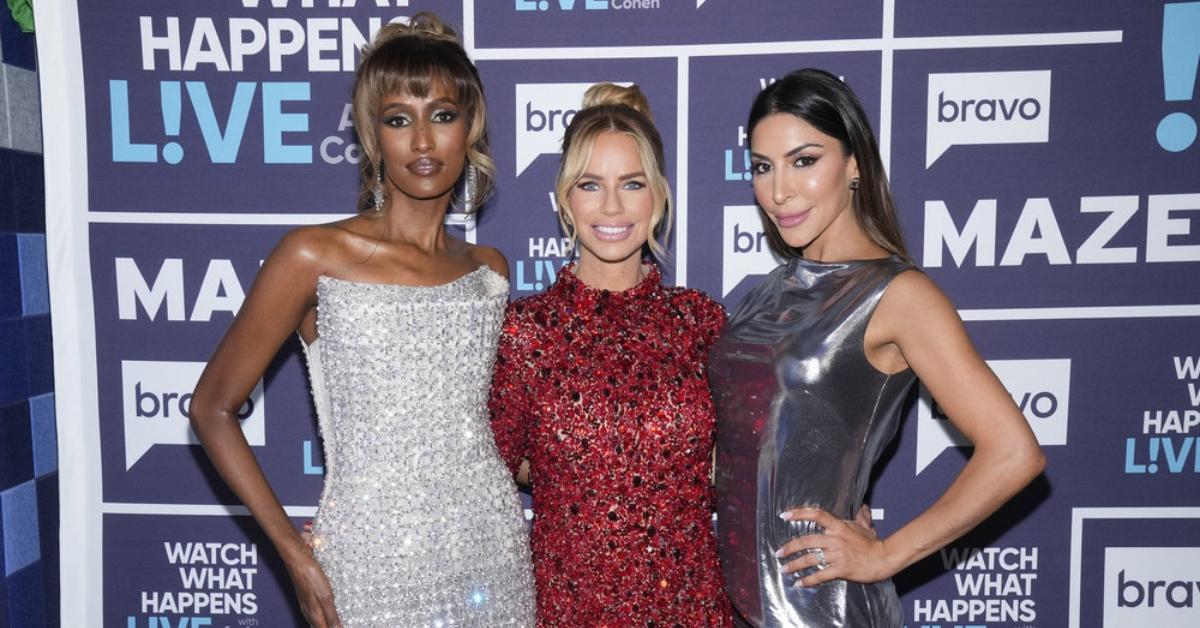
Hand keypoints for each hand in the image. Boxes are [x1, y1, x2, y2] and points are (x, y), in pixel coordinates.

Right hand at [284, 546, 341, 627]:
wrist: (298, 559)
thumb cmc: (310, 576)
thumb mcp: (325, 597)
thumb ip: (331, 615)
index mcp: (313, 613)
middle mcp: (308, 610)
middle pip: (318, 626)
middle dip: (328, 627)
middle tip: (339, 626)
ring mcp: (307, 602)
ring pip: (316, 619)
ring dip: (326, 622)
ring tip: (335, 623)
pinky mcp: (308, 594)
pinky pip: (316, 609)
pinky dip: (323, 613)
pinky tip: (327, 609)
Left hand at [776, 506, 894, 586]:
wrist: (883, 559)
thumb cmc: (874, 543)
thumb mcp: (865, 526)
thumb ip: (860, 516)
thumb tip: (862, 507)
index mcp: (839, 527)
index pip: (816, 515)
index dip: (799, 513)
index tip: (785, 515)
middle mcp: (835, 539)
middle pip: (807, 541)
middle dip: (790, 547)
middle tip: (779, 552)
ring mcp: (837, 554)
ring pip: (810, 558)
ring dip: (795, 565)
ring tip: (784, 569)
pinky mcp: (840, 569)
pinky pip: (820, 575)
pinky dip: (808, 580)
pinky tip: (799, 583)